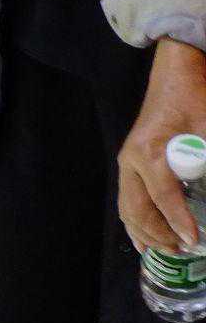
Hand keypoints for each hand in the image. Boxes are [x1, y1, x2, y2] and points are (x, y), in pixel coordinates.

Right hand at [119, 38, 205, 253]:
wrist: (177, 70)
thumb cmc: (196, 96)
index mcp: (151, 153)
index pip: (164, 199)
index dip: (180, 223)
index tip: (194, 242)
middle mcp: (132, 160)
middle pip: (139, 210)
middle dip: (160, 235)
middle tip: (183, 252)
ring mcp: (127, 161)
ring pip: (128, 209)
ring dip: (146, 233)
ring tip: (167, 250)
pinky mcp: (130, 161)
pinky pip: (127, 200)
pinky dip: (135, 222)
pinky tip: (146, 238)